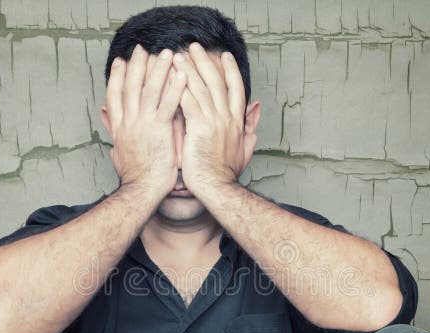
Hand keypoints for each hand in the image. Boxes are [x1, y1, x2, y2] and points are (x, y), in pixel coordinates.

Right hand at [101, 44, 186, 195]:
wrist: (141, 191)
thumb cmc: (135, 176)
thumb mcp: (117, 151)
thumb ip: (112, 129)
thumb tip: (104, 116)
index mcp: (119, 126)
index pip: (115, 95)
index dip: (118, 76)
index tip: (122, 61)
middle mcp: (129, 121)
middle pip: (131, 86)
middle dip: (137, 65)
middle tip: (142, 48)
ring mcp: (143, 124)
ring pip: (149, 90)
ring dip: (158, 69)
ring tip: (166, 53)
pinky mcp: (159, 130)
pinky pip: (168, 105)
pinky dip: (175, 89)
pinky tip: (182, 75)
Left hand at [172, 43, 252, 193]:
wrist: (218, 188)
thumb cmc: (226, 173)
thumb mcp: (245, 148)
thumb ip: (250, 126)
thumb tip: (257, 109)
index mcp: (237, 122)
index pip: (236, 89)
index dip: (230, 71)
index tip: (224, 56)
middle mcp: (227, 118)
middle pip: (217, 82)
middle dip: (205, 62)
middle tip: (194, 46)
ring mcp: (214, 122)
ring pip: (201, 88)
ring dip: (189, 69)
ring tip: (177, 55)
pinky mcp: (199, 129)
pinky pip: (189, 102)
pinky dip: (180, 88)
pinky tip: (172, 76)